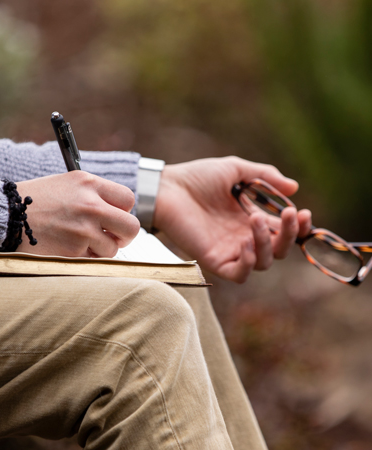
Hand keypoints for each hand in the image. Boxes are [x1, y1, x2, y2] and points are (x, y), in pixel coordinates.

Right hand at [16, 171, 139, 256]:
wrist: (6, 216)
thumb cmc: (36, 200)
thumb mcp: (68, 184)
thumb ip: (96, 194)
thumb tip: (121, 212)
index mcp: (89, 183)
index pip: (128, 199)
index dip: (125, 211)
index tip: (116, 216)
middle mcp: (90, 205)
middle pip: (131, 227)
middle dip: (125, 235)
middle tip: (114, 236)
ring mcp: (83, 230)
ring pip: (113, 248)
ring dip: (101, 248)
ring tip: (80, 240)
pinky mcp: (74, 252)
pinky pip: (94, 260)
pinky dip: (85, 258)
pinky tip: (69, 247)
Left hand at [153, 156, 311, 282]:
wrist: (168, 187)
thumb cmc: (197, 177)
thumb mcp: (235, 170)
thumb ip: (264, 176)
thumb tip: (294, 188)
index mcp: (250, 218)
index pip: (282, 231)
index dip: (297, 226)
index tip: (303, 212)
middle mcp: (243, 237)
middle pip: (279, 250)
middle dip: (290, 235)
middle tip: (289, 214)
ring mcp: (229, 250)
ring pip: (263, 263)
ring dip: (267, 244)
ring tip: (255, 219)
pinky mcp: (213, 259)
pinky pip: (239, 274)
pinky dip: (249, 263)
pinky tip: (246, 242)